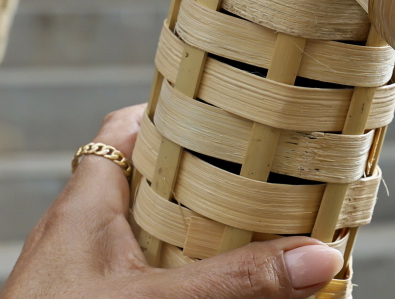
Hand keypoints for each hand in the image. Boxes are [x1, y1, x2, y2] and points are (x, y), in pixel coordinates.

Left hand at [0, 105, 344, 298]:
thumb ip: (236, 279)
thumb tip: (321, 255)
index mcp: (84, 204)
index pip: (124, 128)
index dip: (171, 114)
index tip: (224, 113)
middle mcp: (74, 232)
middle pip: (142, 182)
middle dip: (198, 181)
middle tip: (256, 178)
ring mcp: (73, 274)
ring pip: (139, 235)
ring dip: (186, 234)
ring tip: (244, 231)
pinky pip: (130, 274)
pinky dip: (168, 274)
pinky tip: (203, 290)